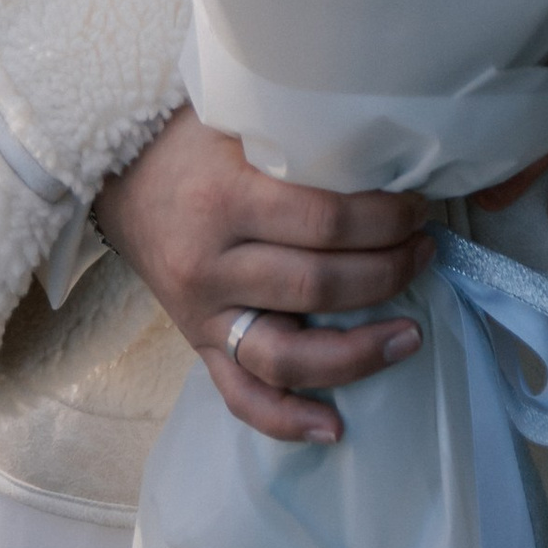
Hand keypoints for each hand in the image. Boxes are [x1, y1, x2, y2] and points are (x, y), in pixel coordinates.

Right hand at [96, 107, 433, 445]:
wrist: (121, 177)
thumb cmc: (194, 141)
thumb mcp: (242, 120)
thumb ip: (302, 140)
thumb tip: (389, 152)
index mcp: (228, 198)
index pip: (325, 221)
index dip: (384, 220)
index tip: (417, 209)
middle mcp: (212, 264)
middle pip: (317, 286)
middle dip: (387, 274)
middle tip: (425, 252)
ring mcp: (204, 314)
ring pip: (287, 355)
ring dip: (358, 352)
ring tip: (411, 336)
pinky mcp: (198, 345)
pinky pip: (241, 396)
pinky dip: (287, 419)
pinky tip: (335, 426)